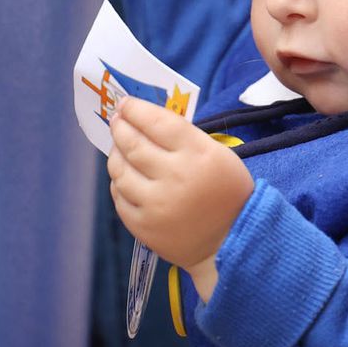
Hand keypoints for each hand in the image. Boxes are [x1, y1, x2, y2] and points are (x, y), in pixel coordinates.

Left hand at [107, 97, 254, 300]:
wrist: (231, 242)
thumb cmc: (227, 193)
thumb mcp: (218, 155)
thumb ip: (183, 137)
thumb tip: (145, 121)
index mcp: (197, 155)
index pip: (157, 122)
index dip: (136, 110)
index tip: (125, 104)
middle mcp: (174, 178)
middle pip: (133, 145)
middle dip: (120, 128)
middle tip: (117, 120)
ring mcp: (156, 205)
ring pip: (120, 171)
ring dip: (116, 154)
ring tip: (119, 148)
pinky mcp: (144, 228)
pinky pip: (119, 198)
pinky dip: (119, 184)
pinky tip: (125, 177)